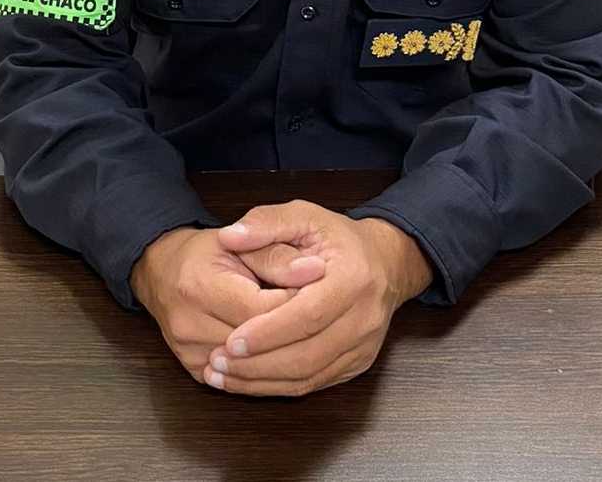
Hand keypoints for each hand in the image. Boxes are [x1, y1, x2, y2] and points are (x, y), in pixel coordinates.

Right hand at [130, 225, 325, 384]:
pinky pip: (241, 379)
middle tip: (324, 316)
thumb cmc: (206, 252)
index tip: (325, 291)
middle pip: (259, 342)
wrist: (164, 271)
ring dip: (284, 350)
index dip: (298, 302)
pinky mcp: (195, 371)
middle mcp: (190, 325)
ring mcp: (191, 354)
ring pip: (253, 366)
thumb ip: (278, 255)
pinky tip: (287, 352)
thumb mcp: (242, 242)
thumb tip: (316, 269)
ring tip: (308, 332)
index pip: (263, 309)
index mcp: (201, 287)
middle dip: (296, 329)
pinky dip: (268, 366)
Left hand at [205, 200, 433, 396]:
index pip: (308, 315)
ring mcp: (363, 345)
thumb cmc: (338, 237)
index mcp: (353, 278)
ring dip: (262, 381)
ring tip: (222, 374)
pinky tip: (247, 380)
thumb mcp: (304, 215)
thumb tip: (229, 237)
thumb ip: (265, 222)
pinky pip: (315, 384)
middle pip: (307, 355)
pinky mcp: (357, 364)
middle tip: (216, 362)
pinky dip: (278, 386)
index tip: (230, 340)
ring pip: (309, 376)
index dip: (268, 332)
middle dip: (258, 364)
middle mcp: (364, 317)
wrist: (385, 262)